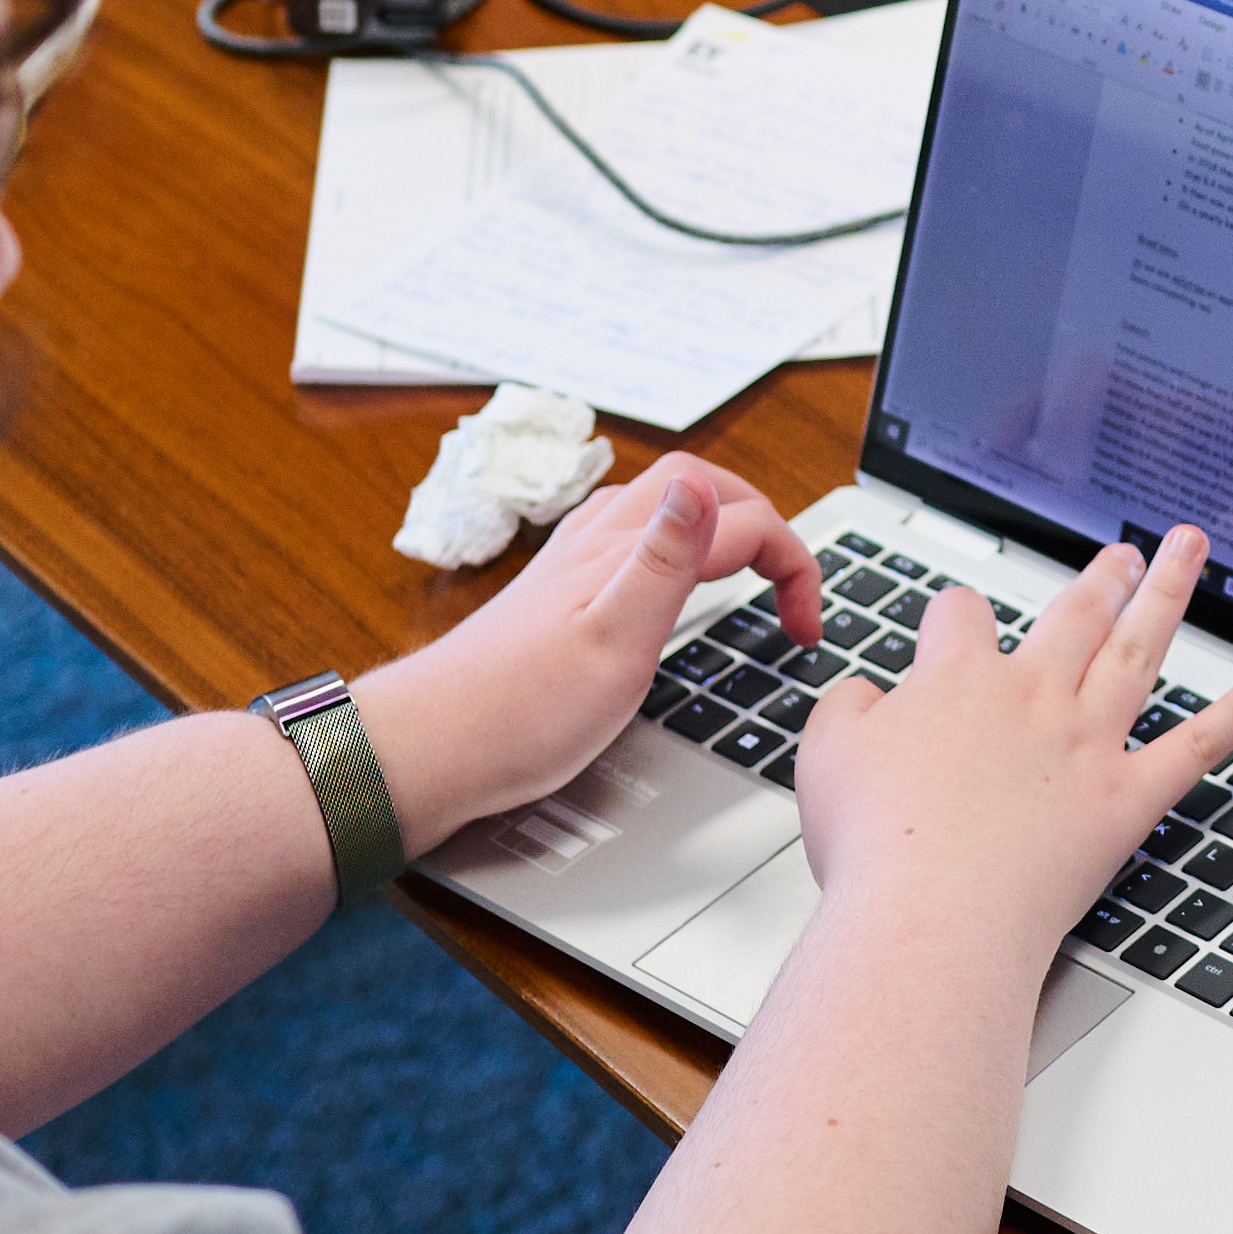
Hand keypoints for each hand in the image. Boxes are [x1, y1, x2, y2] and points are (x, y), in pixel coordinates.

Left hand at [352, 453, 822, 848]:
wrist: (429, 748)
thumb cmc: (519, 713)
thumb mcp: (614, 645)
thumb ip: (664, 562)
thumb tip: (703, 485)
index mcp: (624, 550)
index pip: (740, 520)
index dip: (792, 564)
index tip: (804, 629)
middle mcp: (595, 540)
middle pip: (698, 485)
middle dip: (761, 519)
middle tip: (788, 581)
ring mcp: (570, 561)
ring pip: (658, 504)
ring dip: (715, 520)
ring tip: (743, 565)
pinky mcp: (553, 590)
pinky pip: (625, 533)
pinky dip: (669, 540)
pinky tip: (661, 580)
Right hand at [788, 526, 1232, 965]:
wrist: (931, 915)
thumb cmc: (877, 850)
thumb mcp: (827, 760)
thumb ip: (848, 712)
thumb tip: (864, 696)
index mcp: (957, 680)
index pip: (960, 616)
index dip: (956, 615)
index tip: (956, 622)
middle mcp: (1032, 696)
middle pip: (1072, 613)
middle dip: (1098, 579)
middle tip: (1122, 554)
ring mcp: (1087, 742)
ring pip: (1138, 648)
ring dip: (1168, 593)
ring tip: (1187, 552)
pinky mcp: (1128, 799)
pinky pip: (1201, 743)